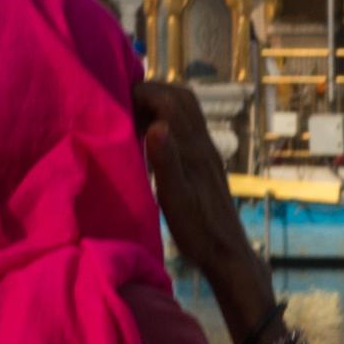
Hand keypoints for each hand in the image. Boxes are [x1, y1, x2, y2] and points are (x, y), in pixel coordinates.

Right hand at [135, 72, 266, 320]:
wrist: (227, 252)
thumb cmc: (197, 231)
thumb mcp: (175, 200)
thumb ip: (166, 162)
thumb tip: (156, 125)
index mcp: (194, 148)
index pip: (169, 100)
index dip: (142, 92)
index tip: (116, 99)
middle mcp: (203, 143)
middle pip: (181, 97)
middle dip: (151, 91)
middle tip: (123, 103)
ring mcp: (207, 151)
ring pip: (186, 110)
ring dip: (160, 103)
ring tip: (133, 117)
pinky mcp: (206, 162)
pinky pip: (186, 127)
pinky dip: (166, 120)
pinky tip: (151, 139)